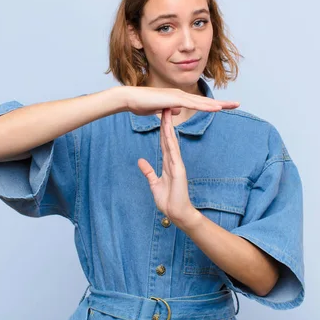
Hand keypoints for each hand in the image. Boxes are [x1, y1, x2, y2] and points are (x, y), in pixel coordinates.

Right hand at [122, 86, 239, 115]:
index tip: (225, 107)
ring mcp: (178, 96)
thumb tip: (177, 110)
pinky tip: (216, 108)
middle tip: (237, 104)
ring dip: (218, 104)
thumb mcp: (159, 109)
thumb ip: (168, 109)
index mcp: (178, 98)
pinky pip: (193, 104)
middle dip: (222, 102)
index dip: (213, 105)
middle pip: (205, 100)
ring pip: (202, 102)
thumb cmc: (141, 103)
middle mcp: (181, 95)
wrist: (130, 98)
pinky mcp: (174, 99)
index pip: (199, 103)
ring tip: (232, 106)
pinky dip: (205, 106)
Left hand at [137, 108, 199, 225]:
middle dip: (165, 123)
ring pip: (171, 142)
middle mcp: (173, 161)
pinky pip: (174, 153)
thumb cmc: (168, 200)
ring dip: (168, 128)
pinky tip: (169, 133)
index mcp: (168, 163)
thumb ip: (148, 171)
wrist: (177, 213)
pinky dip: (171, 142)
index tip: (159, 116)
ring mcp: (177, 164)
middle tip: (164, 106)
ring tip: (166, 114)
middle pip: (168, 138)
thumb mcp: (154, 183)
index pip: (164, 142)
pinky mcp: (178, 170)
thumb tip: (141, 160)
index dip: (161, 129)